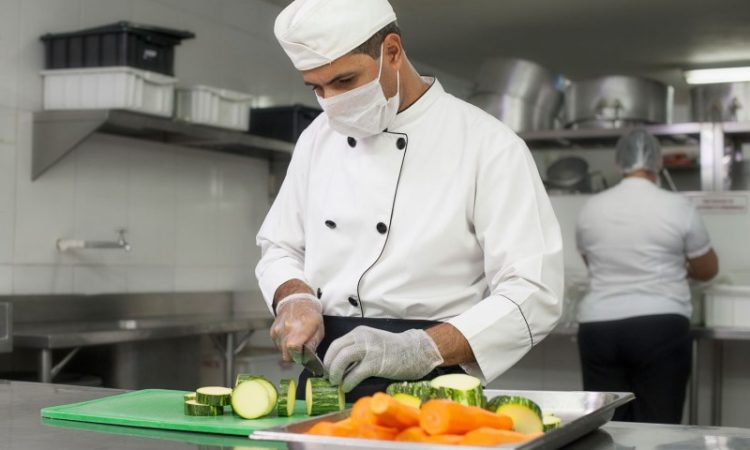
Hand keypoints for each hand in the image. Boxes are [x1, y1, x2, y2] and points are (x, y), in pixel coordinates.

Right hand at [270, 294, 323, 361]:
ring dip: (289, 350)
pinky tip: (290, 336)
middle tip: (301, 350)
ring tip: (296, 340)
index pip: (295, 353)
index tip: (304, 355)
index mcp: (301, 330)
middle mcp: (287, 331)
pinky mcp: (273, 332)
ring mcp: (278, 331)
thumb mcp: (319, 330)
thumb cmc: (310, 315)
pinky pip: (278, 345)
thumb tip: (307, 358)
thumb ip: (312, 345)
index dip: (300, 358)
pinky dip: (284, 344)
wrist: (297, 300)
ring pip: (282, 351)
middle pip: (287, 356)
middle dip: (294, 356)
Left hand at [324, 326, 443, 392]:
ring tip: (336, 383)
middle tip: (330, 378)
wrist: (413, 351)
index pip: (336, 344)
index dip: (328, 358)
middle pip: (337, 350)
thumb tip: (339, 365)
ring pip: (343, 359)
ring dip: (336, 373)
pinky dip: (348, 382)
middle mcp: (362, 338)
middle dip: (329, 366)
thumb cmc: (392, 350)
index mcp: (359, 333)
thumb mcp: (371, 342)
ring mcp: (369, 349)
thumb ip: (356, 349)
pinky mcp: (376, 363)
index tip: (327, 369)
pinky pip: (356, 373)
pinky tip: (347, 387)